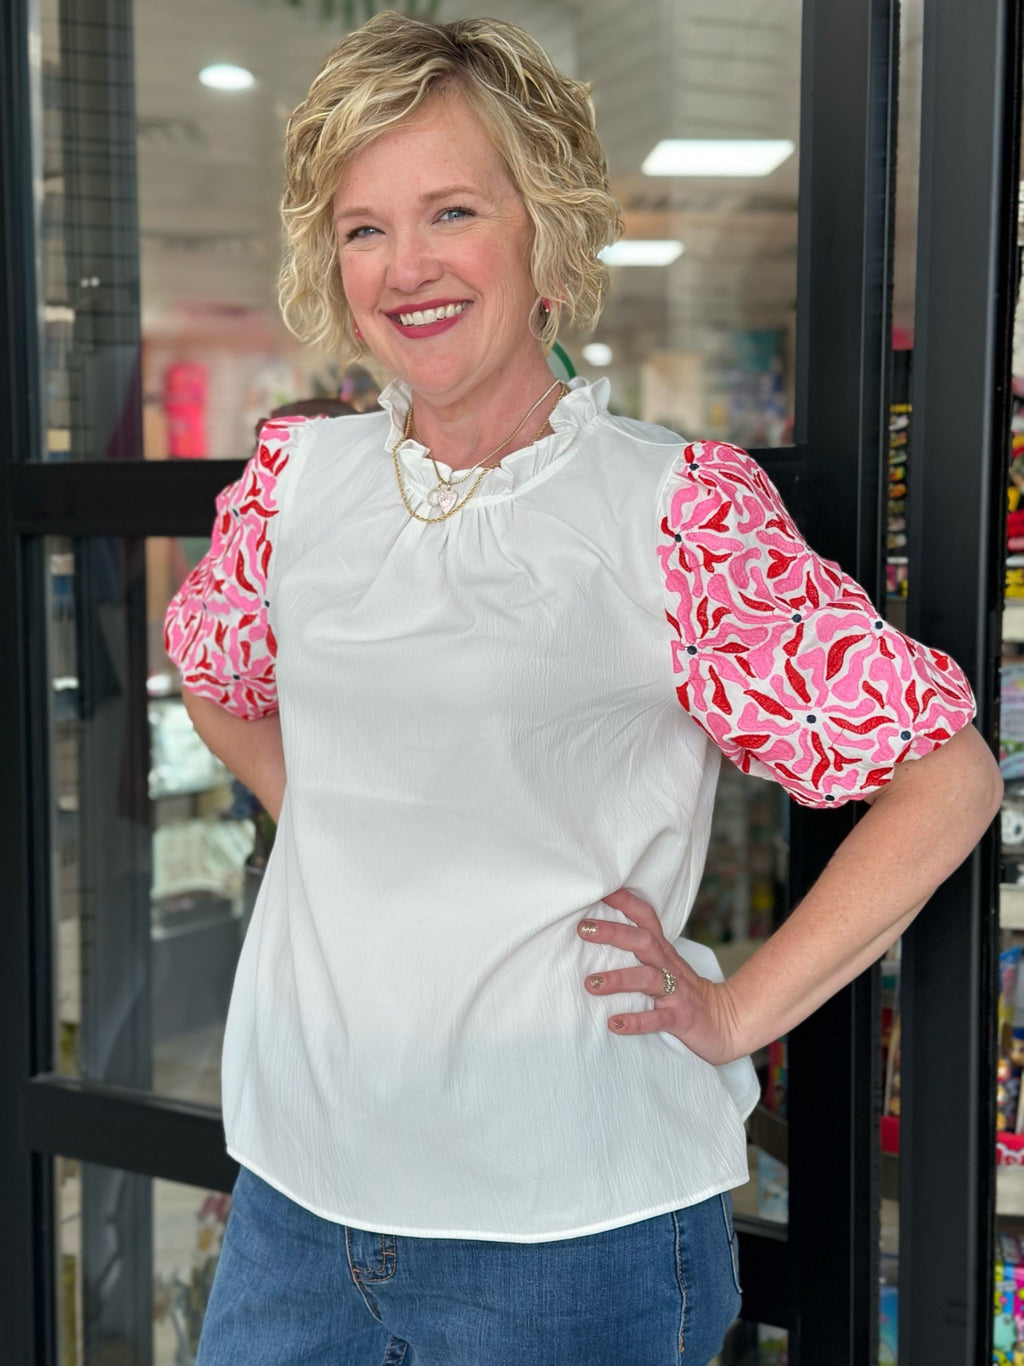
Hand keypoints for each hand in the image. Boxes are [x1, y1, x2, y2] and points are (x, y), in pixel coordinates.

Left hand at [579, 888, 744, 1065]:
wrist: (728, 1022)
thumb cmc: (686, 992)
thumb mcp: (665, 965)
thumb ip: (640, 950)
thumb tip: (599, 935)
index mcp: (664, 952)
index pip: (646, 918)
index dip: (625, 902)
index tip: (600, 890)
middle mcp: (669, 967)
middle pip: (643, 941)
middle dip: (614, 933)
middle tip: (583, 928)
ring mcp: (677, 993)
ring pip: (648, 979)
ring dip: (619, 979)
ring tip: (591, 983)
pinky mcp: (680, 1019)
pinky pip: (657, 1019)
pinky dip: (636, 1021)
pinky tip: (615, 1024)